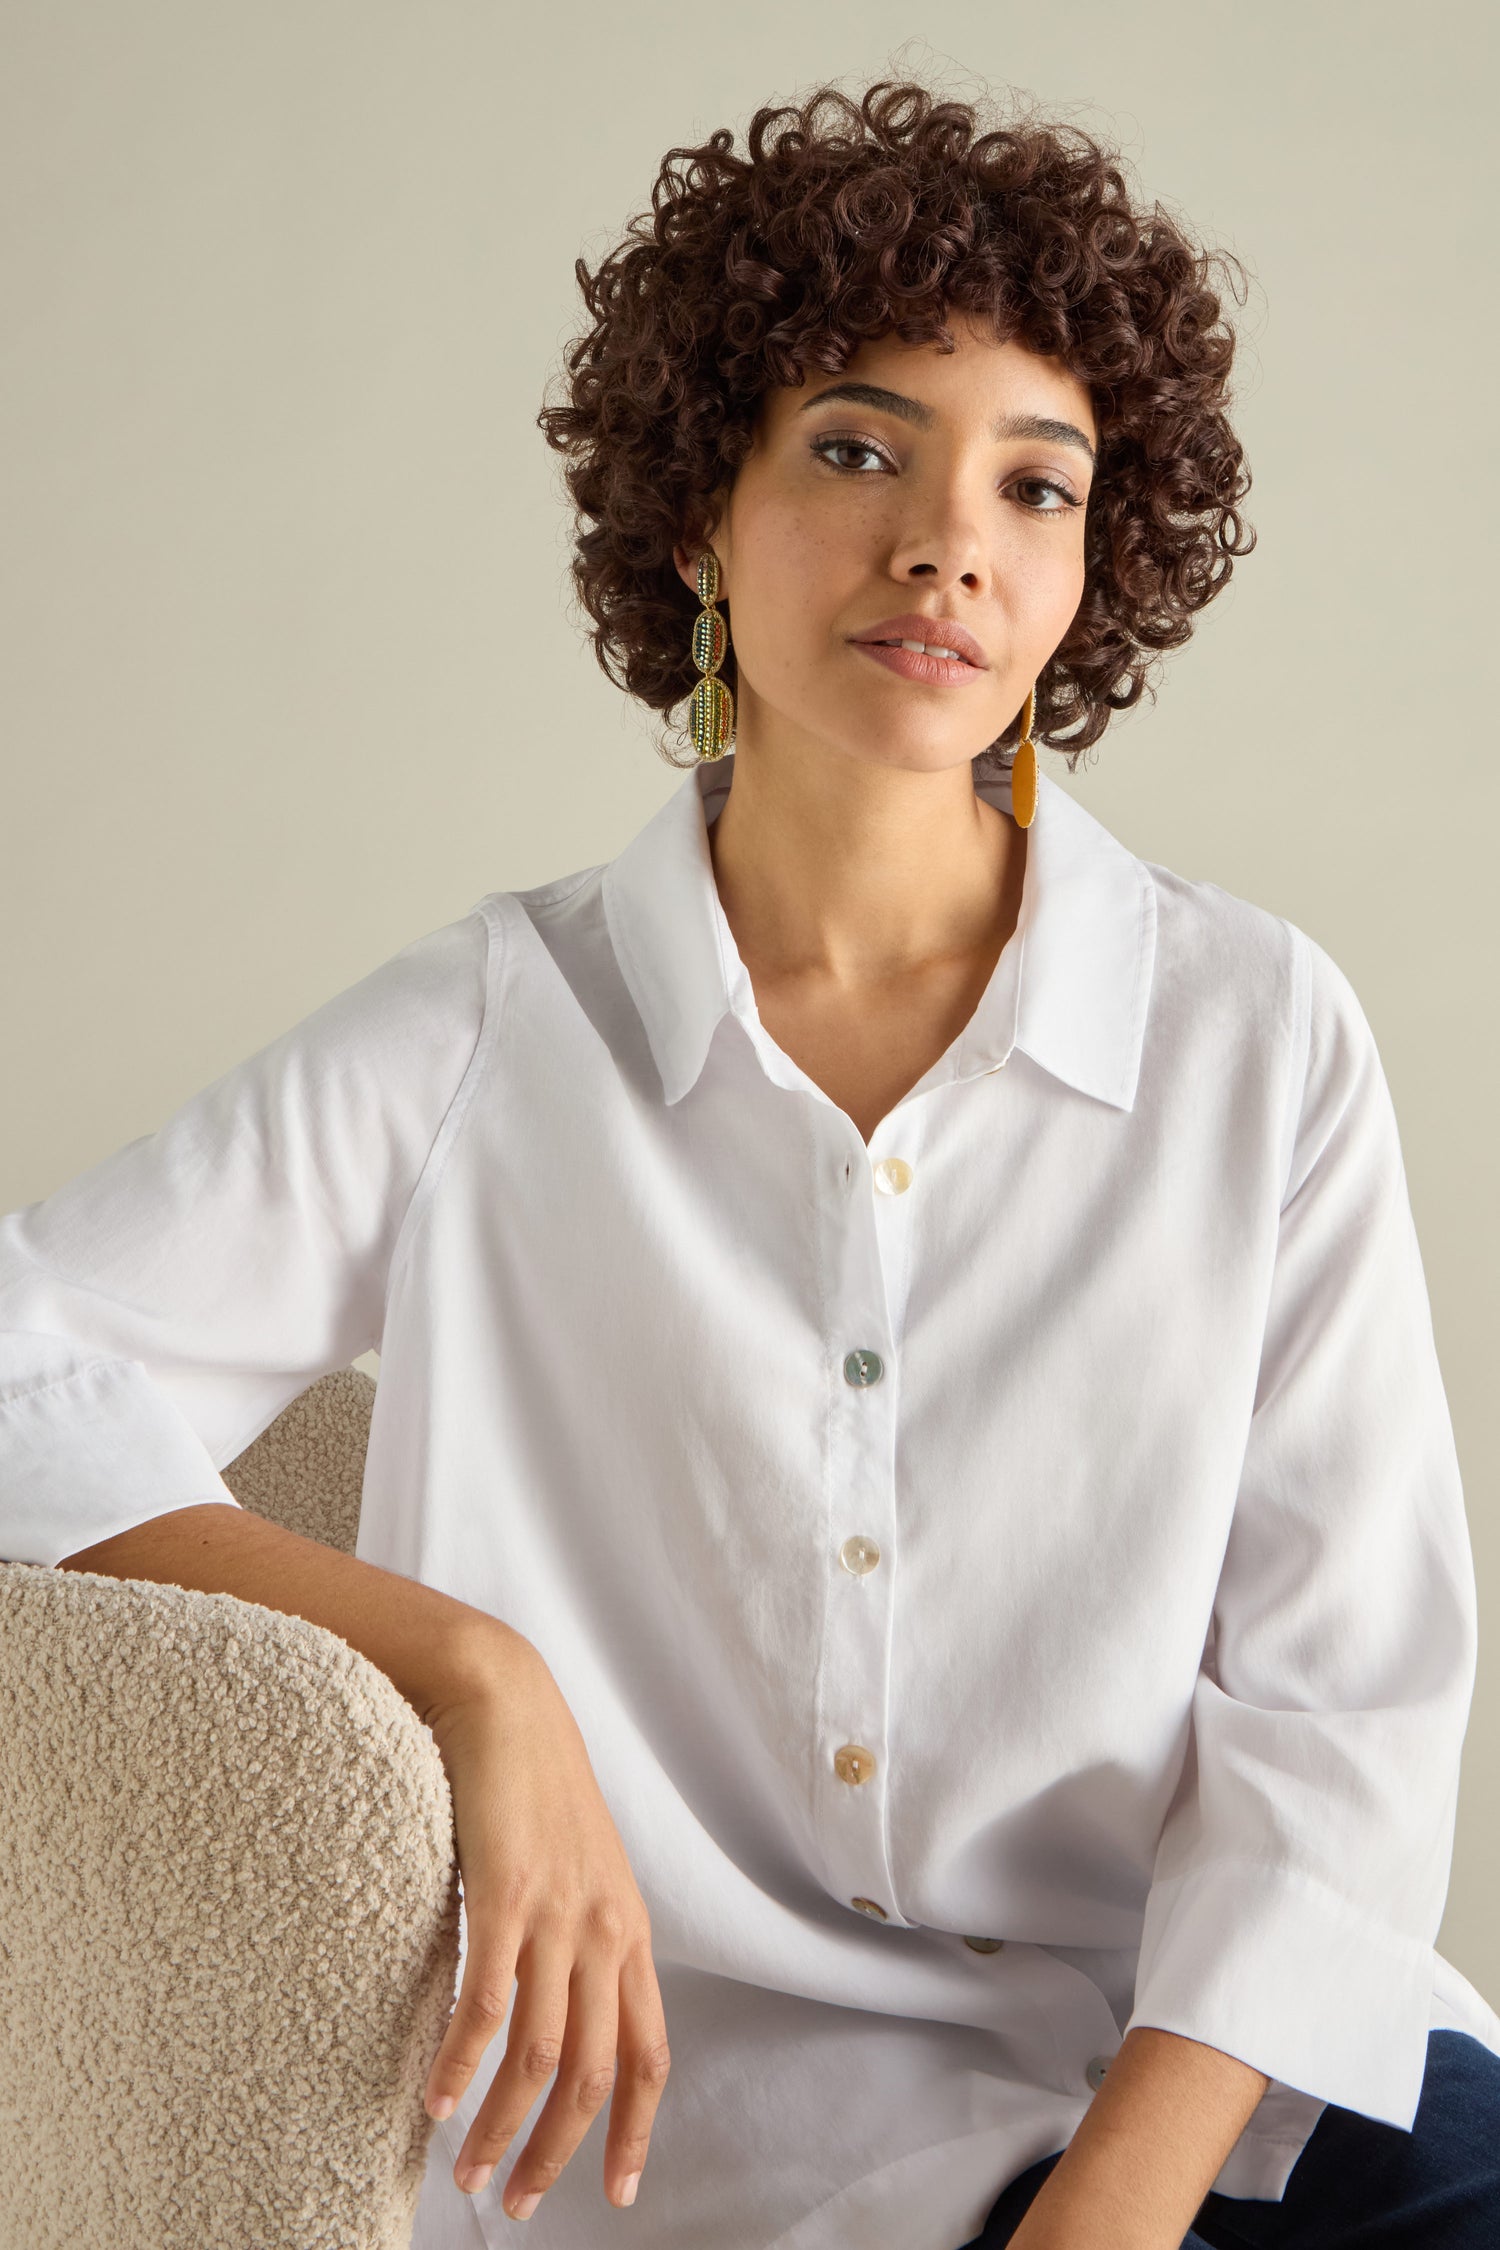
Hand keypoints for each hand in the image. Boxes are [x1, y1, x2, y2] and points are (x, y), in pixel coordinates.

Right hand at [421, 1636, 670, 2219]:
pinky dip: (463, 2066)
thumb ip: (578, 1931)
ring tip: (466, 2174)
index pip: (649, 2052)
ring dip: (503, 2128)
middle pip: (595, 2072)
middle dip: (559, 2151)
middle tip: (519, 2204)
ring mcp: (558, 1913)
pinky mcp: (506, 1893)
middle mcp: (606, 1929)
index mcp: (629, 1929)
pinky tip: (436, 2102)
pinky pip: (487, 2005)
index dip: (633, 2130)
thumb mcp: (576, 1865)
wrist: (504, 1698)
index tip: (615, 2193)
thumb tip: (558, 2000)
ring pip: (541, 2054)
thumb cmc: (531, 1780)